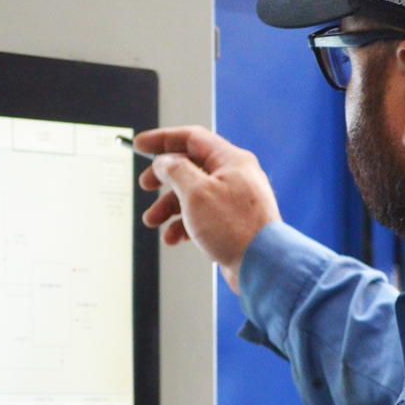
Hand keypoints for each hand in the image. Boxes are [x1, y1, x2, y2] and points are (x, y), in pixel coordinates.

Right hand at [135, 125, 279, 293]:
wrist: (262, 265)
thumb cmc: (235, 228)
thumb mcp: (196, 192)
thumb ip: (175, 170)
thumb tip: (164, 162)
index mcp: (230, 160)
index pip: (191, 138)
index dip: (163, 140)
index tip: (142, 145)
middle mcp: (235, 176)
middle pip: (190, 167)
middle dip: (164, 178)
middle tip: (146, 184)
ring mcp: (234, 200)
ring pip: (193, 195)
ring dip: (169, 207)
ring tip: (153, 220)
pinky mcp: (233, 222)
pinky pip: (202, 216)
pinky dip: (184, 224)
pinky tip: (173, 237)